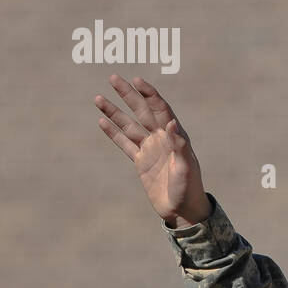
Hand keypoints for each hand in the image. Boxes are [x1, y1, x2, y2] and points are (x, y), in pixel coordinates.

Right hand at [94, 74, 210, 225]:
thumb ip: (179, 145)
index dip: (149, 94)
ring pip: (128, 125)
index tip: (137, 80)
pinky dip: (113, 132)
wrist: (182, 209)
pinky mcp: (141, 162)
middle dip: (128, 94)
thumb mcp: (186, 167)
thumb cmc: (189, 188)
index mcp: (175, 136)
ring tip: (98, 97)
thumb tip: (171, 121)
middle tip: (113, 77)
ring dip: (114, 111)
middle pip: (141, 111)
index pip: (160, 109)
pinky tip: (102, 121)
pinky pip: (124, 143)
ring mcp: (150, 149)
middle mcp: (161, 138)